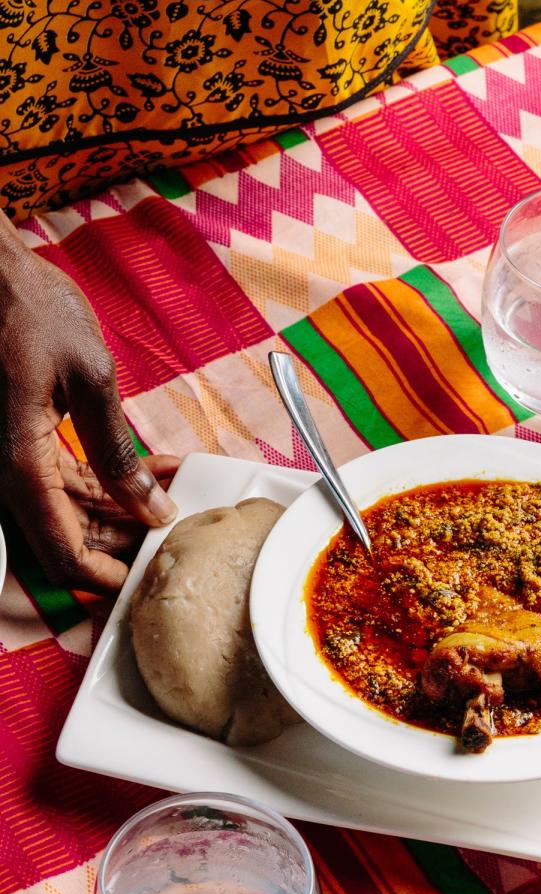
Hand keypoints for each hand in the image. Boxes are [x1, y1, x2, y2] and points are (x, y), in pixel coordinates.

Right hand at [0, 220, 177, 591]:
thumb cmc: (28, 309)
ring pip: (65, 514)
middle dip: (119, 546)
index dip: (103, 579)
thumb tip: (150, 506)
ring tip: (171, 500)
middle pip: (64, 539)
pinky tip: (152, 473)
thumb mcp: (89, 376)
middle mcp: (7, 472)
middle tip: (171, 537)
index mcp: (18, 463)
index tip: (143, 584)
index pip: (60, 553)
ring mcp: (10, 459)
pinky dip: (105, 483)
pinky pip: (61, 481)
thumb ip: (118, 450)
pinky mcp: (19, 443)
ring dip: (117, 515)